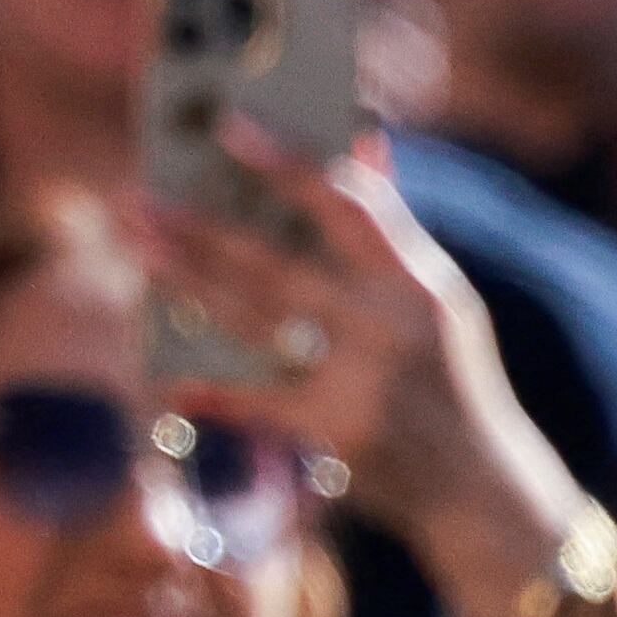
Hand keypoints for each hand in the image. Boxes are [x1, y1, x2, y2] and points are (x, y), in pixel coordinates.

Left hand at [123, 132, 588, 616]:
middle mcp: (389, 322)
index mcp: (417, 280)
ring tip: (139, 250)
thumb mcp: (437, 300)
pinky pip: (260, 402)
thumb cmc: (448, 380)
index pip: (345, 203)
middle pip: (276, 262)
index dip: (287, 162)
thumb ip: (391, 229)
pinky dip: (216, 393)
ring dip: (189, 282)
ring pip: (254, 318)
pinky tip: (170, 379)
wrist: (479, 490)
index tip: (229, 126)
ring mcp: (362, 377)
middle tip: (137, 198)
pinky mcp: (338, 430)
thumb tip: (366, 141)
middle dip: (200, 228)